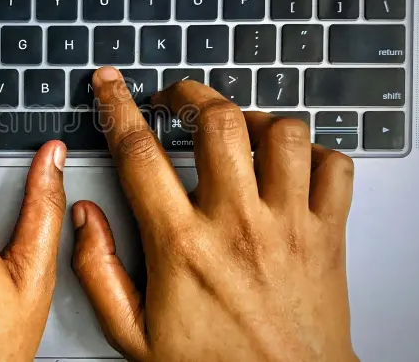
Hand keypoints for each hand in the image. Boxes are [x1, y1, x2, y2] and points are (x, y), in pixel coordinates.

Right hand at [71, 67, 357, 361]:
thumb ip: (98, 271)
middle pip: (219, 122)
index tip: (111, 84)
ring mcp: (288, 226)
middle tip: (178, 100)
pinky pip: (336, 168)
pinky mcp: (328, 235)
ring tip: (239, 130)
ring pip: (284, 134)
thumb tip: (82, 217)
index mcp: (183, 245)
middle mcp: (238, 225)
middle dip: (191, 94)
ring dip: (256, 119)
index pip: (140, 154)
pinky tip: (291, 164)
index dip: (118, 106)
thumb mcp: (133, 334)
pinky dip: (316, 153)